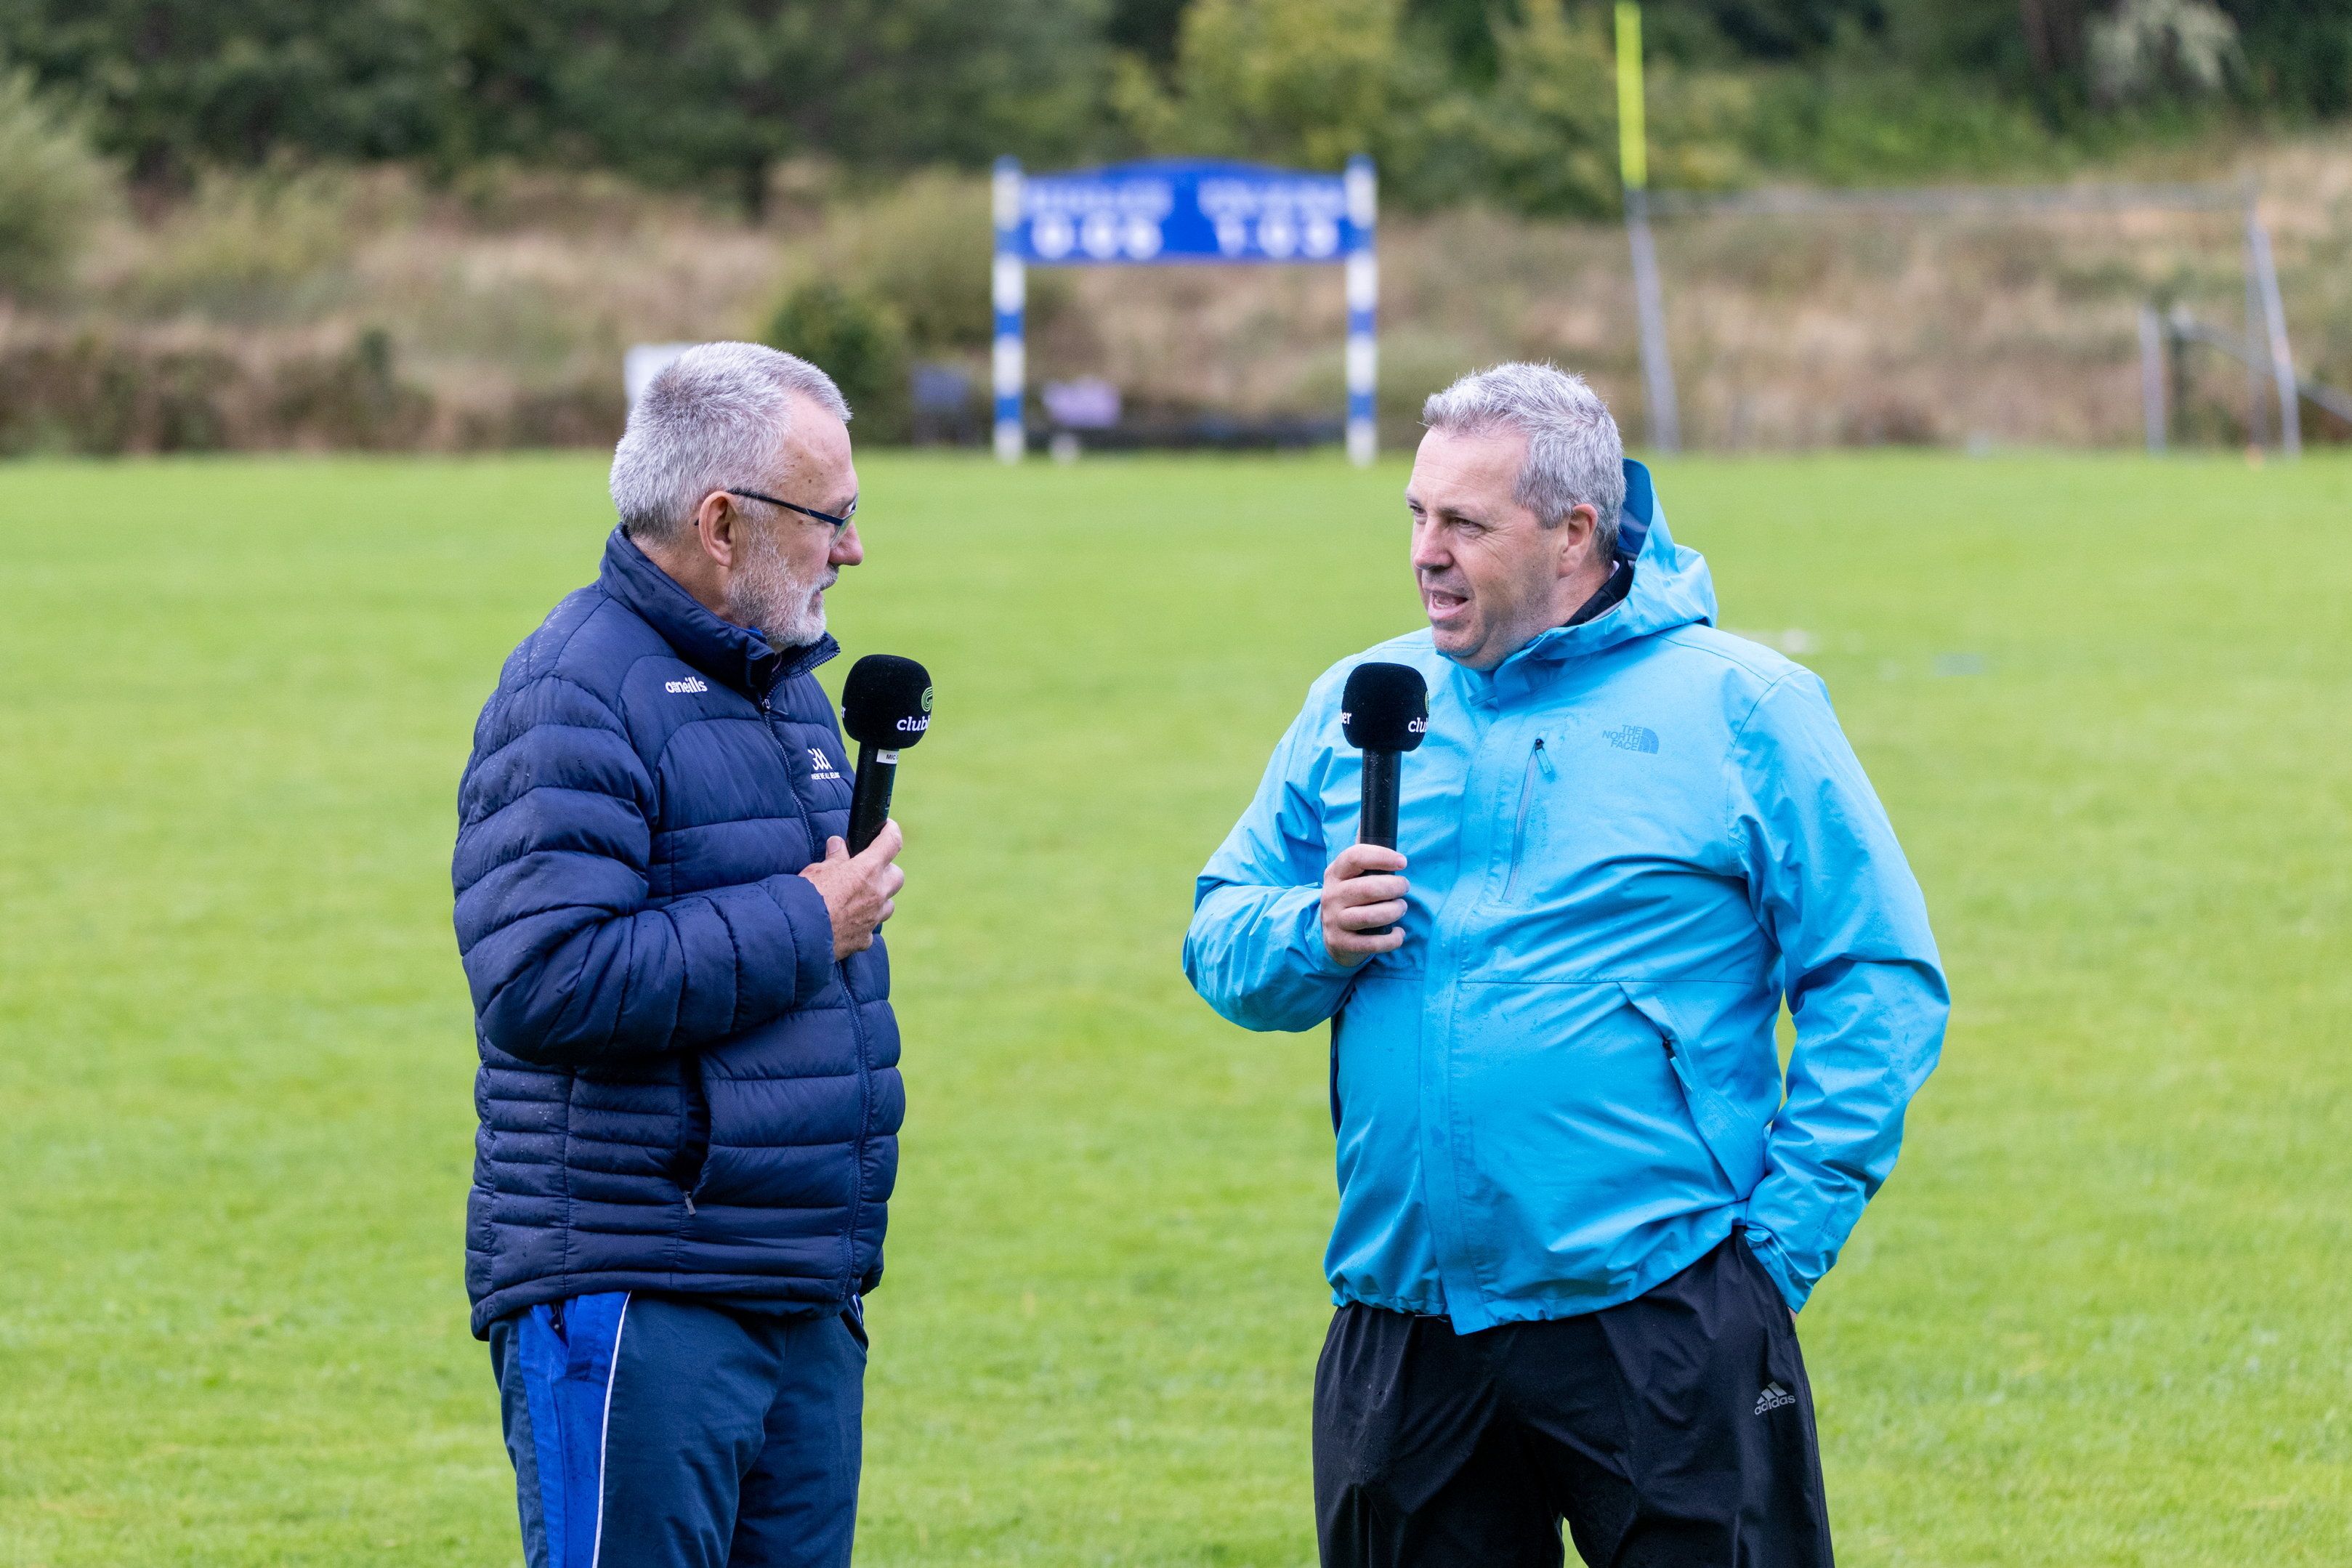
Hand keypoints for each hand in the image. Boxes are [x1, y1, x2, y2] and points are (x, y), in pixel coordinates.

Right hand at [799, 823, 904, 958]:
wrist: (798, 934)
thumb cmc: (806, 897)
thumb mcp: (817, 870)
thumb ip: (834, 858)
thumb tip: (838, 845)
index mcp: (867, 870)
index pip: (891, 842)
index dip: (891, 831)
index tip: (888, 828)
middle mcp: (877, 894)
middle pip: (897, 876)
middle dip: (886, 871)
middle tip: (869, 869)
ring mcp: (873, 918)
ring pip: (888, 905)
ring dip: (878, 899)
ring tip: (858, 897)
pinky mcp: (864, 938)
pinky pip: (871, 928)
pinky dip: (863, 923)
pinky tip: (847, 922)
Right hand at [1321, 844, 1408, 967]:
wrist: (1332, 937)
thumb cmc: (1351, 898)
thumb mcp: (1350, 874)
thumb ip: (1362, 851)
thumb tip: (1368, 816)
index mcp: (1335, 873)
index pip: (1355, 856)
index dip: (1381, 856)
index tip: (1403, 861)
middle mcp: (1331, 895)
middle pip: (1367, 888)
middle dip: (1394, 887)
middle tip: (1404, 888)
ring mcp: (1334, 921)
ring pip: (1370, 916)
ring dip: (1394, 911)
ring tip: (1401, 908)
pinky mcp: (1341, 943)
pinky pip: (1371, 943)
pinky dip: (1391, 939)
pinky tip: (1398, 933)